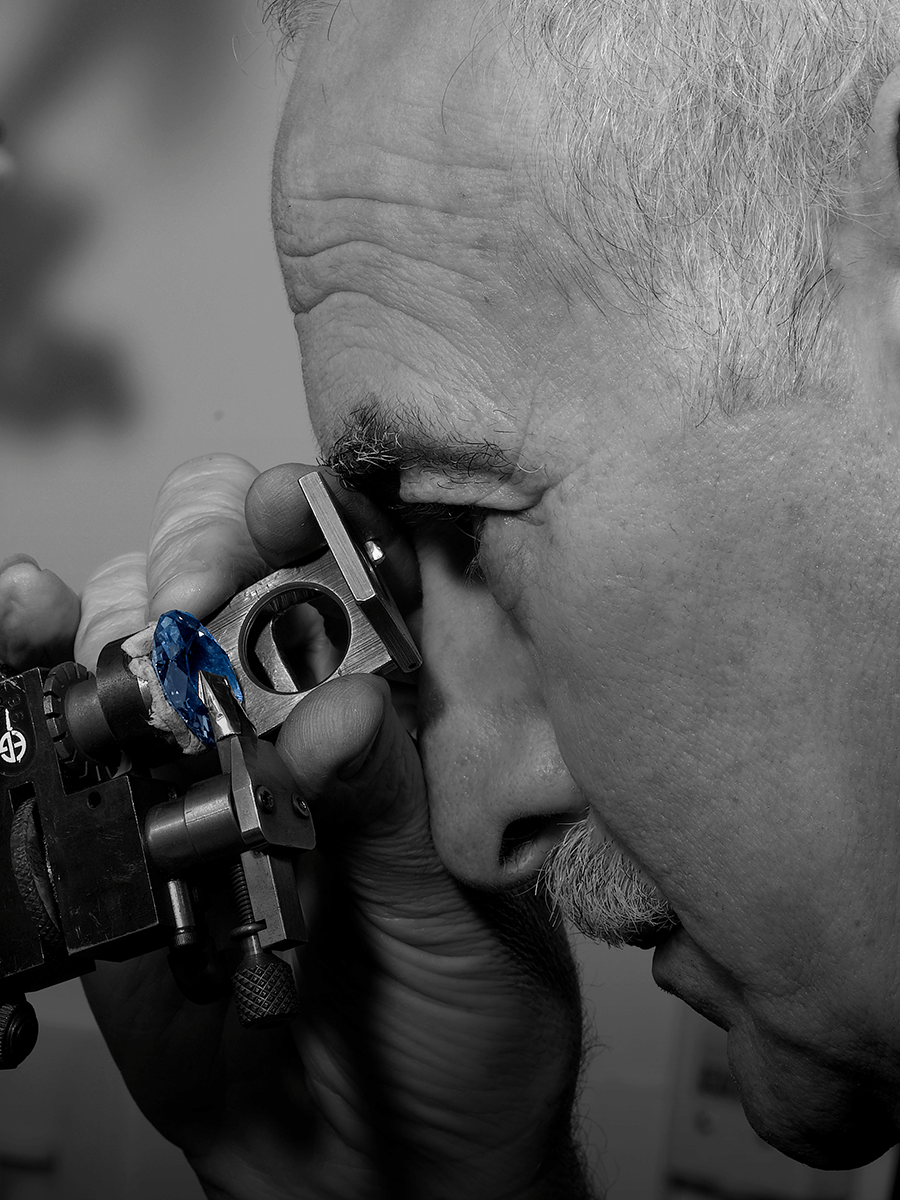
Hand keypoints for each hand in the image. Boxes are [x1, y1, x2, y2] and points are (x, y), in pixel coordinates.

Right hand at [0, 454, 588, 1199]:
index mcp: (414, 720)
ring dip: (122, 610)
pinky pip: (74, 734)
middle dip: (205, 554)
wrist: (375, 1171)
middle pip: (240, 573)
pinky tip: (28, 624)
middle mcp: (304, 717)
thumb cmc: (466, 1038)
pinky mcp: (132, 828)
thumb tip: (337, 713)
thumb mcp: (462, 925)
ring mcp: (210, 763)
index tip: (286, 512)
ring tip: (129, 649)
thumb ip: (397, 815)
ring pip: (144, 632)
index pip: (369, 568)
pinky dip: (37, 666)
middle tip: (191, 595)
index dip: (324, 518)